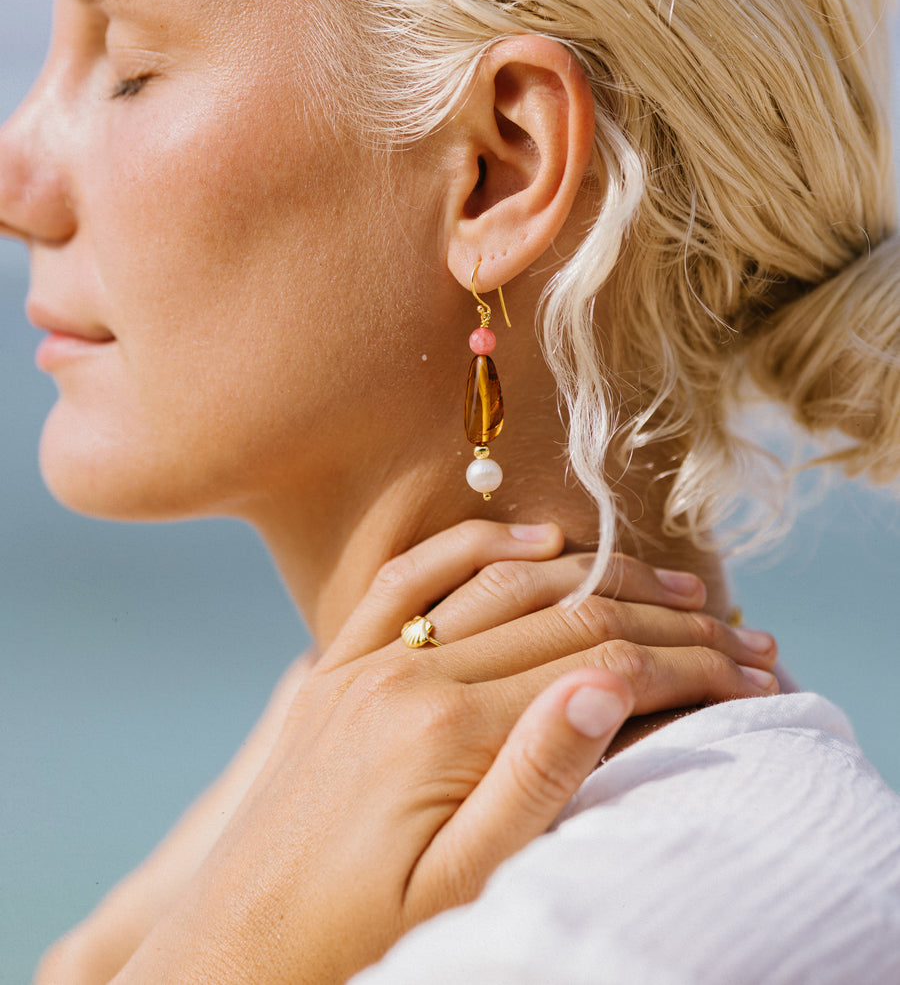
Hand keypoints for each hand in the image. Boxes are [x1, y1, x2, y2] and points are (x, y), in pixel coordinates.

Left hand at [107, 520, 776, 984]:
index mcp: (445, 730)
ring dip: (595, 574)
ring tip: (670, 581)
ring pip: (502, 584)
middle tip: (737, 626)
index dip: (685, 665)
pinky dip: (477, 544)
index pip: (597, 667)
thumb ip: (534, 783)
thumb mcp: (461, 890)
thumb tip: (610, 684)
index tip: (749, 673)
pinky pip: (411, 577)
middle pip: (563, 616)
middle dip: (662, 619)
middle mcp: (406, 672)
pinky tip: (538, 539)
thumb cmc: (357, 941)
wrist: (237, 950)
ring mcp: (367, 659)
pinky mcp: (339, 664)